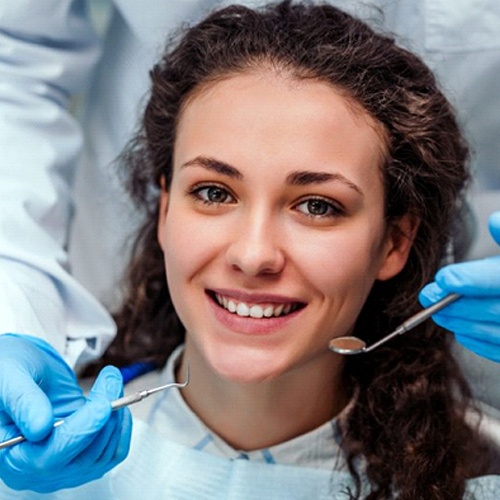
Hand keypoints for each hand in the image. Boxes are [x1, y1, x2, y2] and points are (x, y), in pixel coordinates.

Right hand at [0, 334, 131, 491]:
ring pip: (104, 452)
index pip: (51, 456)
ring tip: (109, 381)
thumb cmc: (10, 374)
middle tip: (110, 377)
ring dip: (116, 414)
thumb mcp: (9, 378)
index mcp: (12, 456)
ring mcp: (64, 464)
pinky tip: (114, 401)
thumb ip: (22, 401)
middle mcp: (37, 469)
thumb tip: (40, 428)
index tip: (104, 404)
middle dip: (105, 414)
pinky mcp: (84, 454)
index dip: (82, 430)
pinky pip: (114, 451)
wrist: (24, 373)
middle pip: (84, 456)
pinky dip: (121, 425)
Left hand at [419, 212, 499, 361]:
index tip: (443, 277)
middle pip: (494, 310)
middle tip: (428, 296)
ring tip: (437, 311)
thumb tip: (494, 221)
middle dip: (456, 304)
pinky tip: (460, 327)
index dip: (470, 279)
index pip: (498, 280)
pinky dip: (476, 340)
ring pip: (495, 332)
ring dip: (461, 322)